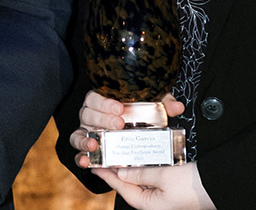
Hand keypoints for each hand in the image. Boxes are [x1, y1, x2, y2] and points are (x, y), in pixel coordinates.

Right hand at [68, 91, 185, 168]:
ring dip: (85, 138)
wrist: (128, 132)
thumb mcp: (149, 109)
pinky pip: (78, 153)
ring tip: (95, 143)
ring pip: (79, 132)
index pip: (96, 96)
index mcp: (103, 102)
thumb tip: (177, 107)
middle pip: (87, 114)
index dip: (105, 102)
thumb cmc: (136, 116)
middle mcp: (91, 116)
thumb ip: (161, 105)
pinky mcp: (86, 149)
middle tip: (118, 125)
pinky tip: (87, 160)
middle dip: (102, 119)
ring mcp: (87, 133)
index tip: (119, 107)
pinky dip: (80, 157)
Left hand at [92, 162, 214, 209]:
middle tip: (108, 158)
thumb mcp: (163, 176)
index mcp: (150, 205)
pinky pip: (154, 181)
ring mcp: (165, 198)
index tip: (97, 166)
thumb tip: (123, 173)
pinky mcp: (173, 191)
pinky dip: (146, 171)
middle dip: (120, 172)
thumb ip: (140, 174)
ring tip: (122, 157)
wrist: (219, 185)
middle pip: (131, 187)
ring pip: (143, 183)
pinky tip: (142, 161)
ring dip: (133, 170)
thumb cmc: (194, 185)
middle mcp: (156, 204)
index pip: (123, 189)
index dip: (109, 177)